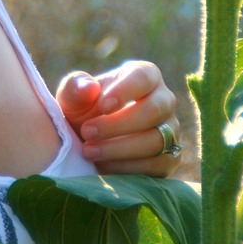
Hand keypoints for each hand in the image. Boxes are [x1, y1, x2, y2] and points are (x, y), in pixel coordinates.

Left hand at [56, 60, 182, 176]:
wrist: (89, 144)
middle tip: (87, 132)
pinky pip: (157, 164)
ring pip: (156, 140)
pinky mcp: (169, 158)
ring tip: (89, 151)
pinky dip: (127, 168)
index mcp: (144, 76)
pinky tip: (102, 167)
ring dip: (120, 149)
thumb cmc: (83, 112)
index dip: (124, 91)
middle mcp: (164, 100)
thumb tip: (88, 87)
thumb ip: (75, 88)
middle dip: (118, 125)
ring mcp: (170, 130)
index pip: (143, 77)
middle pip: (154, 110)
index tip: (102, 106)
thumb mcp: (72, 98)